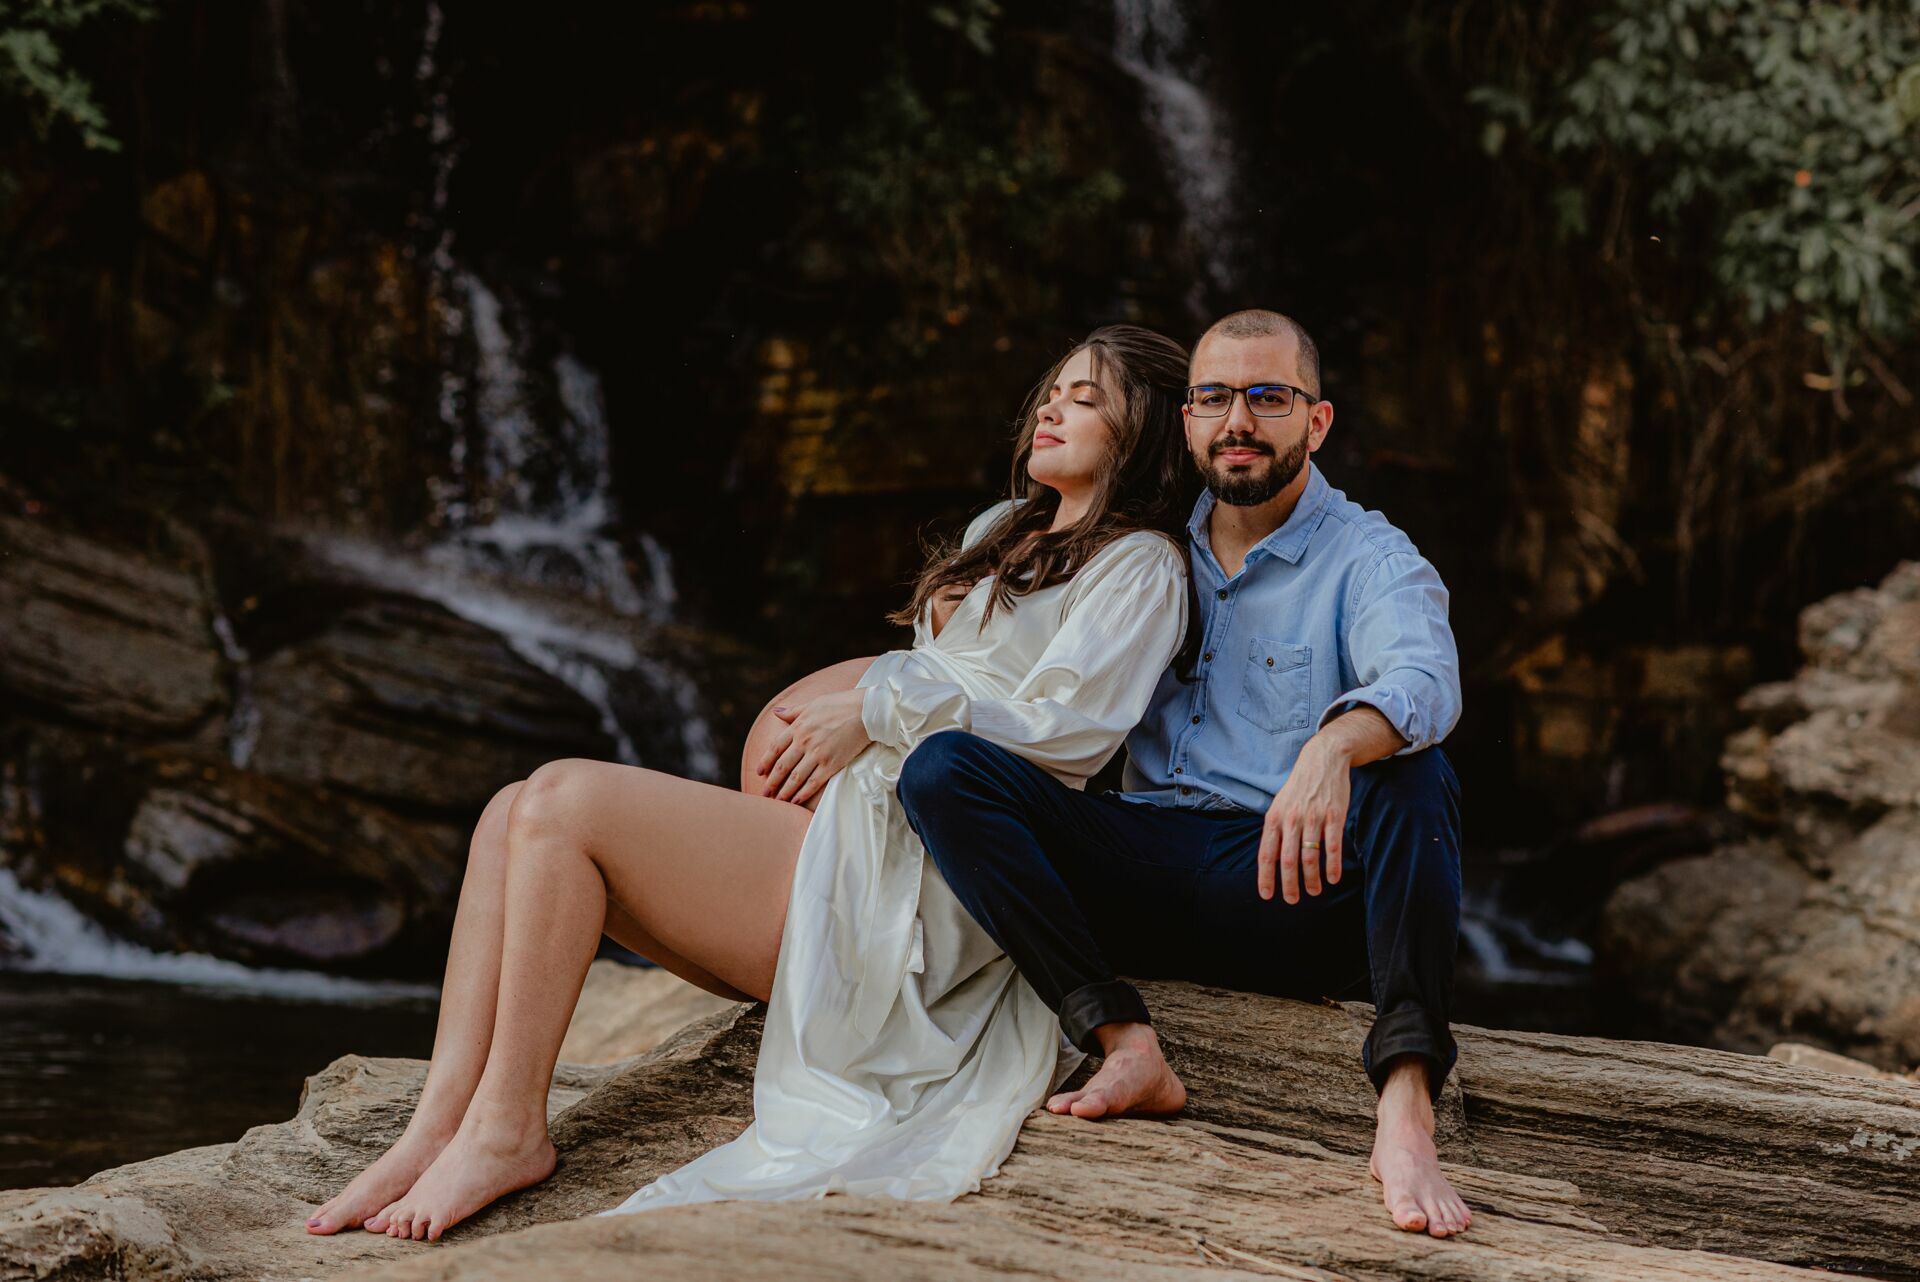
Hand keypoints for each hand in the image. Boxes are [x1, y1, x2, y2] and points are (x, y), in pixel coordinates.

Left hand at [755, 688, 872, 805]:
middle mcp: (804, 742)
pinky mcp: (832, 764)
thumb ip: (794, 711)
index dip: (766, 761)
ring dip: (785, 791)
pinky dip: (803, 793)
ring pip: (795, 777)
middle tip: (764, 793)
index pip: (775, 747)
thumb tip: (776, 712)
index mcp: (798, 726)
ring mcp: (818, 754)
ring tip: (778, 801)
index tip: (759, 772)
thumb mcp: (813, 703)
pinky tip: (796, 800)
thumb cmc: (841, 704)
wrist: (866, 711)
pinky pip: (813, 782)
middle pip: (782, 766)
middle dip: (771, 782)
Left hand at [1256, 737, 1352, 902]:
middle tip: (1293, 900)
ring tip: (1315, 891)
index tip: (1268, 896)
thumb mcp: (1279, 805)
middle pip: (1288, 860)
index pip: (1266, 853)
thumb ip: (1275, 830)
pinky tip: (1333, 878)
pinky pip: (1332, 846)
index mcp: (1275, 818)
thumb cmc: (1299, 788)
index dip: (1266, 877)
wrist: (1323, 759)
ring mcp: (1313, 817)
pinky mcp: (1334, 815)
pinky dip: (1332, 866)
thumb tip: (1271, 860)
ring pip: (1310, 857)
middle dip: (1289, 884)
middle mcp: (1292, 819)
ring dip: (1312, 879)